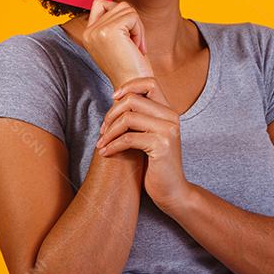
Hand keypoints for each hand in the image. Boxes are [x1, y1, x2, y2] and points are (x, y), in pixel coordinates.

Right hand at [82, 0, 153, 86]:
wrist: (134, 88)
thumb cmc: (131, 67)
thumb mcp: (116, 43)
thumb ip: (112, 24)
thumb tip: (121, 5)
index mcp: (87, 34)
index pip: (100, 3)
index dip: (119, 14)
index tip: (127, 37)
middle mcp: (88, 31)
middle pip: (117, 5)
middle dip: (132, 23)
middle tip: (134, 45)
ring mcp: (97, 30)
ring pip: (126, 9)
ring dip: (137, 28)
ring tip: (135, 47)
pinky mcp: (109, 31)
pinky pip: (133, 16)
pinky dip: (140, 31)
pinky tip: (137, 48)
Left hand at [95, 76, 192, 212]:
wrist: (172, 191)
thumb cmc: (156, 164)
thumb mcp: (150, 135)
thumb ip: (141, 118)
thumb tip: (116, 101)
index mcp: (169, 111)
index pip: (150, 82)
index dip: (128, 86)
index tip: (113, 99)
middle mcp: (172, 117)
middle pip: (133, 100)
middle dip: (111, 114)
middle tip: (103, 130)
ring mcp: (168, 131)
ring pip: (128, 118)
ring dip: (109, 132)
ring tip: (101, 143)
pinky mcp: (162, 146)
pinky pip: (128, 139)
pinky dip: (112, 145)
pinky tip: (106, 153)